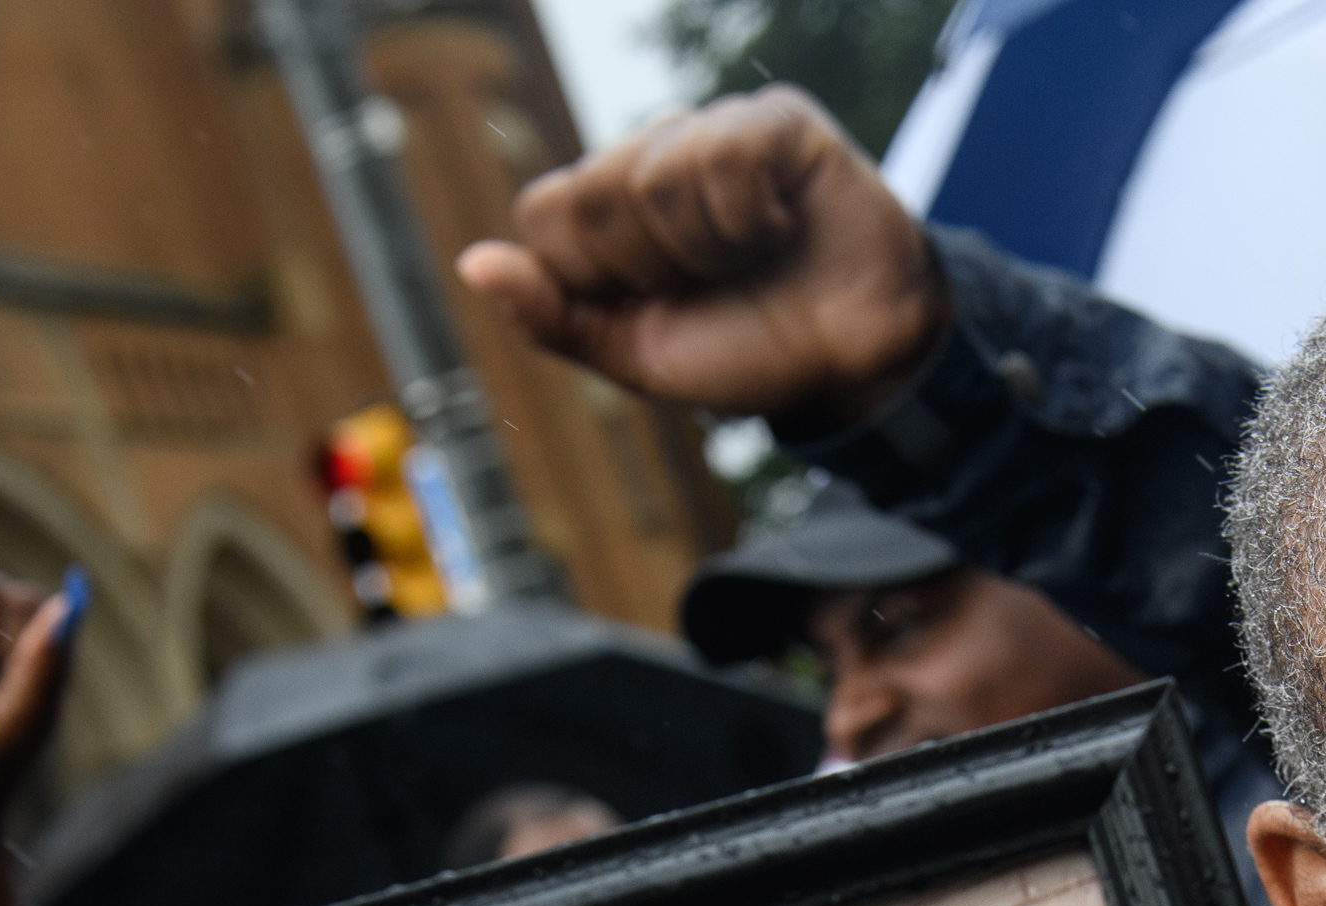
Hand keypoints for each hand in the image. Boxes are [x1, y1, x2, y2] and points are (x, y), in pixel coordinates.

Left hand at [454, 87, 947, 432]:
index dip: (594, 277)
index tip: (655, 303)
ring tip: (753, 258)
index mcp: (606, 212)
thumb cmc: (750, 352)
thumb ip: (555, 316)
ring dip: (707, 248)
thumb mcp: (639, 357)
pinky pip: (723, 153)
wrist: (854, 362)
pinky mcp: (774, 122)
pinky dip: (747, 216)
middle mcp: (649, 157)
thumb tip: (472, 264)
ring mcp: (710, 132)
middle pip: (593, 193)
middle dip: (651, 266)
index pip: (543, 213)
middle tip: (711, 284)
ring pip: (656, 173)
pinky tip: (779, 228)